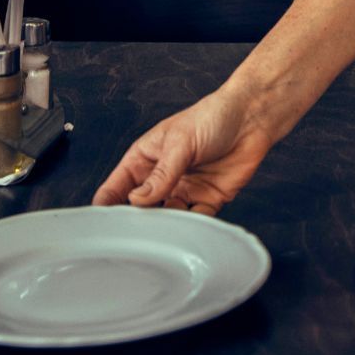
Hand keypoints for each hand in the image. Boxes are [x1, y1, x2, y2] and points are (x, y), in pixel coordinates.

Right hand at [92, 88, 273, 214]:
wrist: (252, 119)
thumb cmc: (212, 117)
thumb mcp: (180, 142)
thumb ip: (161, 174)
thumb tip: (137, 200)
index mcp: (146, 158)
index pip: (118, 185)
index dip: (108, 203)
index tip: (102, 224)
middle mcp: (163, 177)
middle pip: (141, 207)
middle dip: (137, 221)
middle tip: (133, 236)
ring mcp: (184, 189)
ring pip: (167, 217)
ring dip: (165, 226)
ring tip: (163, 232)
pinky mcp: (208, 199)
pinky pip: (195, 219)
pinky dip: (191, 227)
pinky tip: (189, 228)